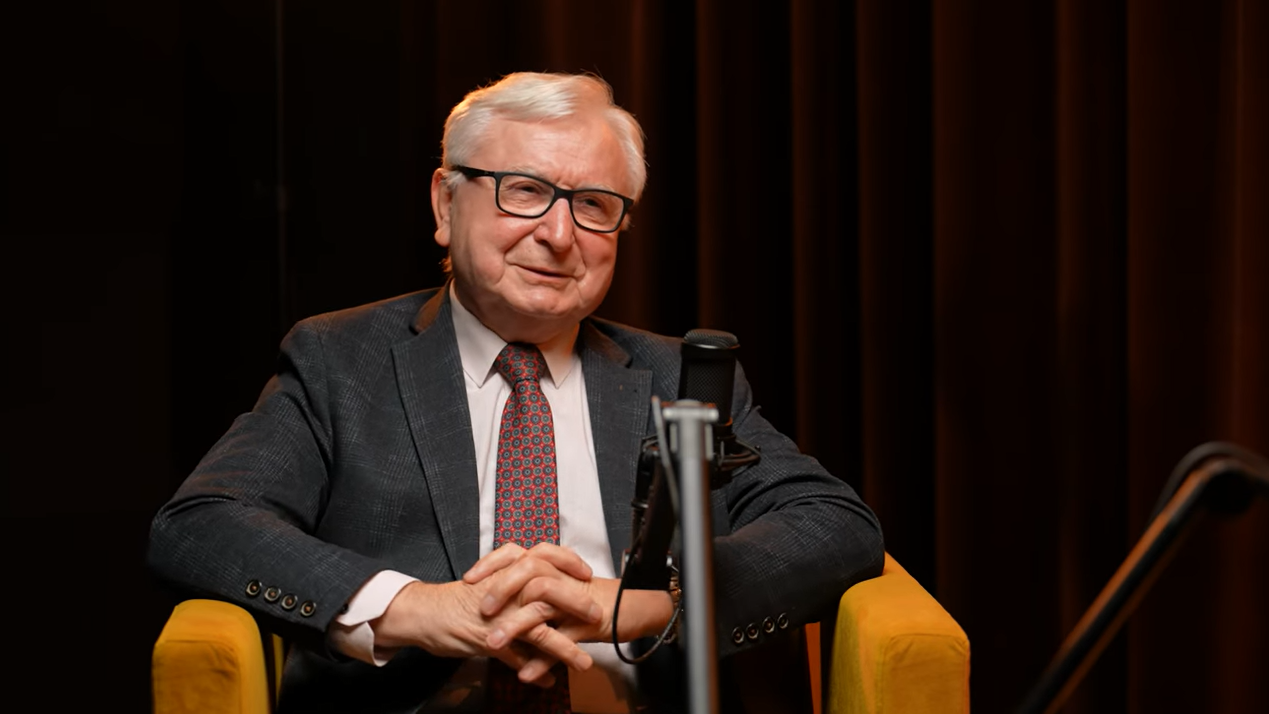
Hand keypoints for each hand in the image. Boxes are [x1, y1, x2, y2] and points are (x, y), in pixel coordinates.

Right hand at [368, 546, 598, 686]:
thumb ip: (515, 579)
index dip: (569, 562)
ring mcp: (499, 616)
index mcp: (508, 572)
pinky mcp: (489, 640)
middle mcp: (507, 590)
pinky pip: (517, 659)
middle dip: (577, 604)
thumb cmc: (459, 598)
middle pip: (549, 591)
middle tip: (596, 616)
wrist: (425, 613)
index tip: (586, 572)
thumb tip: (540, 581)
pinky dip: (535, 672)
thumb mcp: (490, 580)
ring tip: (583, 662)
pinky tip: (547, 681)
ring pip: (538, 629)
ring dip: (564, 648)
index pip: (544, 556)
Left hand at [465, 545, 674, 678]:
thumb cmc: (597, 598)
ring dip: (514, 627)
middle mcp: (561, 580)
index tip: (471, 578)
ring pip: (539, 607)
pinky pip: (559, 642)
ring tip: (492, 644)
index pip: (518, 553)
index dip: (492, 563)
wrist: (634, 608)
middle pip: (527, 572)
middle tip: (482, 609)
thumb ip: (535, 586)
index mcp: (552, 568)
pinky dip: (541, 660)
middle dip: (500, 589)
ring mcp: (572, 602)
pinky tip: (525, 674)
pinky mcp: (584, 625)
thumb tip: (505, 591)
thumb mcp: (561, 587)